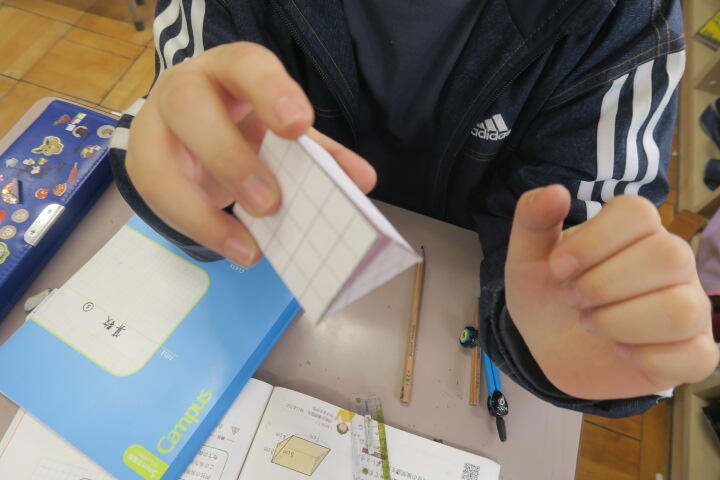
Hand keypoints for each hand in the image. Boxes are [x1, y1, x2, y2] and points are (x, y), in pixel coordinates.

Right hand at [125, 42, 375, 265]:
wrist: (193, 125)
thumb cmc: (246, 123)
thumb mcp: (282, 130)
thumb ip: (319, 151)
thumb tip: (363, 180)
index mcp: (230, 70)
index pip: (246, 65)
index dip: (271, 91)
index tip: (298, 125)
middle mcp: (185, 88)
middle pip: (191, 108)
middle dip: (229, 158)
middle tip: (269, 204)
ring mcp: (154, 127)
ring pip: (157, 164)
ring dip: (202, 212)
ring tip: (249, 247)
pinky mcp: (141, 165)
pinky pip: (157, 201)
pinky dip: (197, 228)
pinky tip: (233, 246)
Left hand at [505, 185, 718, 399]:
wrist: (547, 349)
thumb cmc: (546, 295)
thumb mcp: (526, 257)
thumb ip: (532, 219)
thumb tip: (555, 191)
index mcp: (634, 231)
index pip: (638, 213)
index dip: (594, 241)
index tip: (558, 269)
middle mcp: (672, 263)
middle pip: (670, 256)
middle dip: (605, 285)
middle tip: (572, 300)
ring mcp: (689, 308)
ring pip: (683, 309)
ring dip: (622, 322)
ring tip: (592, 324)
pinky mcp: (693, 354)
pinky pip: (695, 356)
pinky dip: (647, 358)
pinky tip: (620, 352)